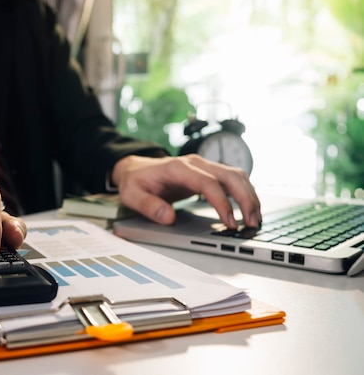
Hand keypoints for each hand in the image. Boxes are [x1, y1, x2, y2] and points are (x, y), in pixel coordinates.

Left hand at [111, 154, 261, 228]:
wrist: (135, 168)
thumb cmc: (135, 182)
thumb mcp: (132, 195)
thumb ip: (148, 206)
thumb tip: (169, 218)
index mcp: (177, 168)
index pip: (207, 183)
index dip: (221, 203)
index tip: (229, 223)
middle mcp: (195, 163)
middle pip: (230, 175)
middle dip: (245, 199)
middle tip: (251, 223)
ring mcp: (203, 166)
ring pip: (236, 175)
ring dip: (249, 196)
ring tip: (255, 219)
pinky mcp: (208, 172)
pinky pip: (233, 179)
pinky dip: (244, 193)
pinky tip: (249, 209)